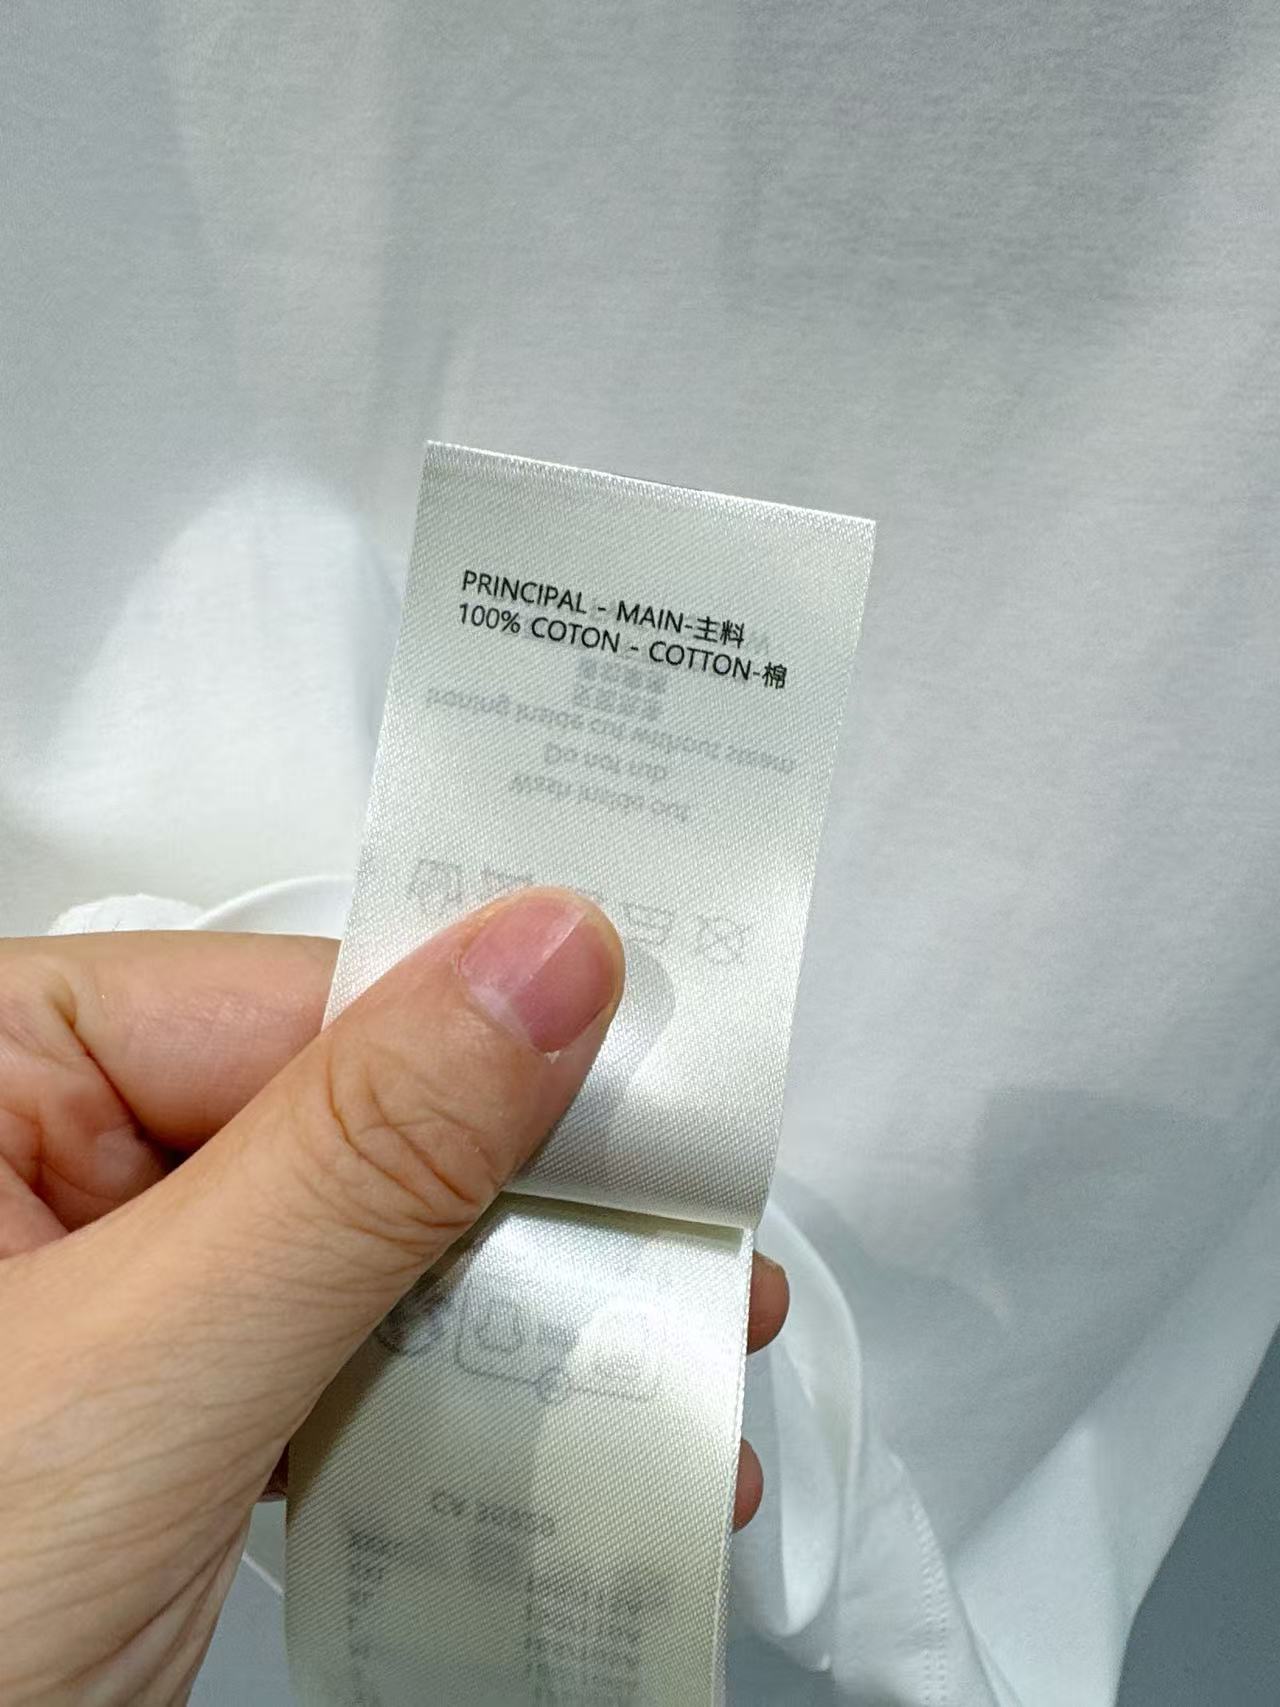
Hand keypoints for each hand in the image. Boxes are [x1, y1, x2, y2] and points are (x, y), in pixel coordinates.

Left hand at [0, 890, 787, 1704]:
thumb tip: (536, 963)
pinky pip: (328, 1345)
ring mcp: (104, 1278)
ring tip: (660, 1368)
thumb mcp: (145, 1372)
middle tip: (696, 1260)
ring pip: (363, 1240)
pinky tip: (539, 1438)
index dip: (504, 1042)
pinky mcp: (153, 1393)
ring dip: (515, 1319)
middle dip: (532, 1209)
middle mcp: (39, 1148)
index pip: (306, 996)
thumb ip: (358, 1160)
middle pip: (354, 1113)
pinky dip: (438, 1400)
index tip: (670, 1103)